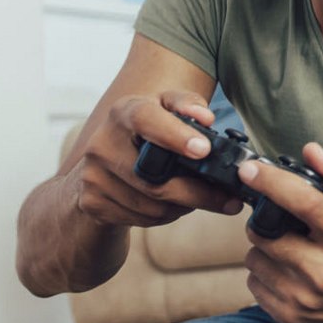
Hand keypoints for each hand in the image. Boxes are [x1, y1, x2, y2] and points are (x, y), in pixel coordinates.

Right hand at [67, 91, 241, 228]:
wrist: (99, 165)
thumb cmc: (145, 131)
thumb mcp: (164, 108)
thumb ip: (187, 104)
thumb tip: (206, 118)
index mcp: (124, 113)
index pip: (146, 119)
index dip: (175, 135)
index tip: (204, 149)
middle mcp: (103, 143)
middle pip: (155, 179)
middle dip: (198, 192)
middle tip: (229, 200)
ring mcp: (93, 176)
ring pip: (152, 205)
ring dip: (184, 206)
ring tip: (197, 197)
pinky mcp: (93, 203)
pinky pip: (141, 219)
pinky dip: (166, 216)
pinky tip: (172, 204)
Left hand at [239, 143, 322, 322]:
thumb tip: (311, 151)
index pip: (306, 204)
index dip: (274, 183)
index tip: (250, 169)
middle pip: (267, 233)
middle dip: (263, 221)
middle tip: (279, 221)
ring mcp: (305, 297)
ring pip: (254, 257)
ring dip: (263, 247)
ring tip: (288, 247)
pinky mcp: (287, 315)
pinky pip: (253, 282)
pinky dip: (264, 271)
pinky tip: (286, 269)